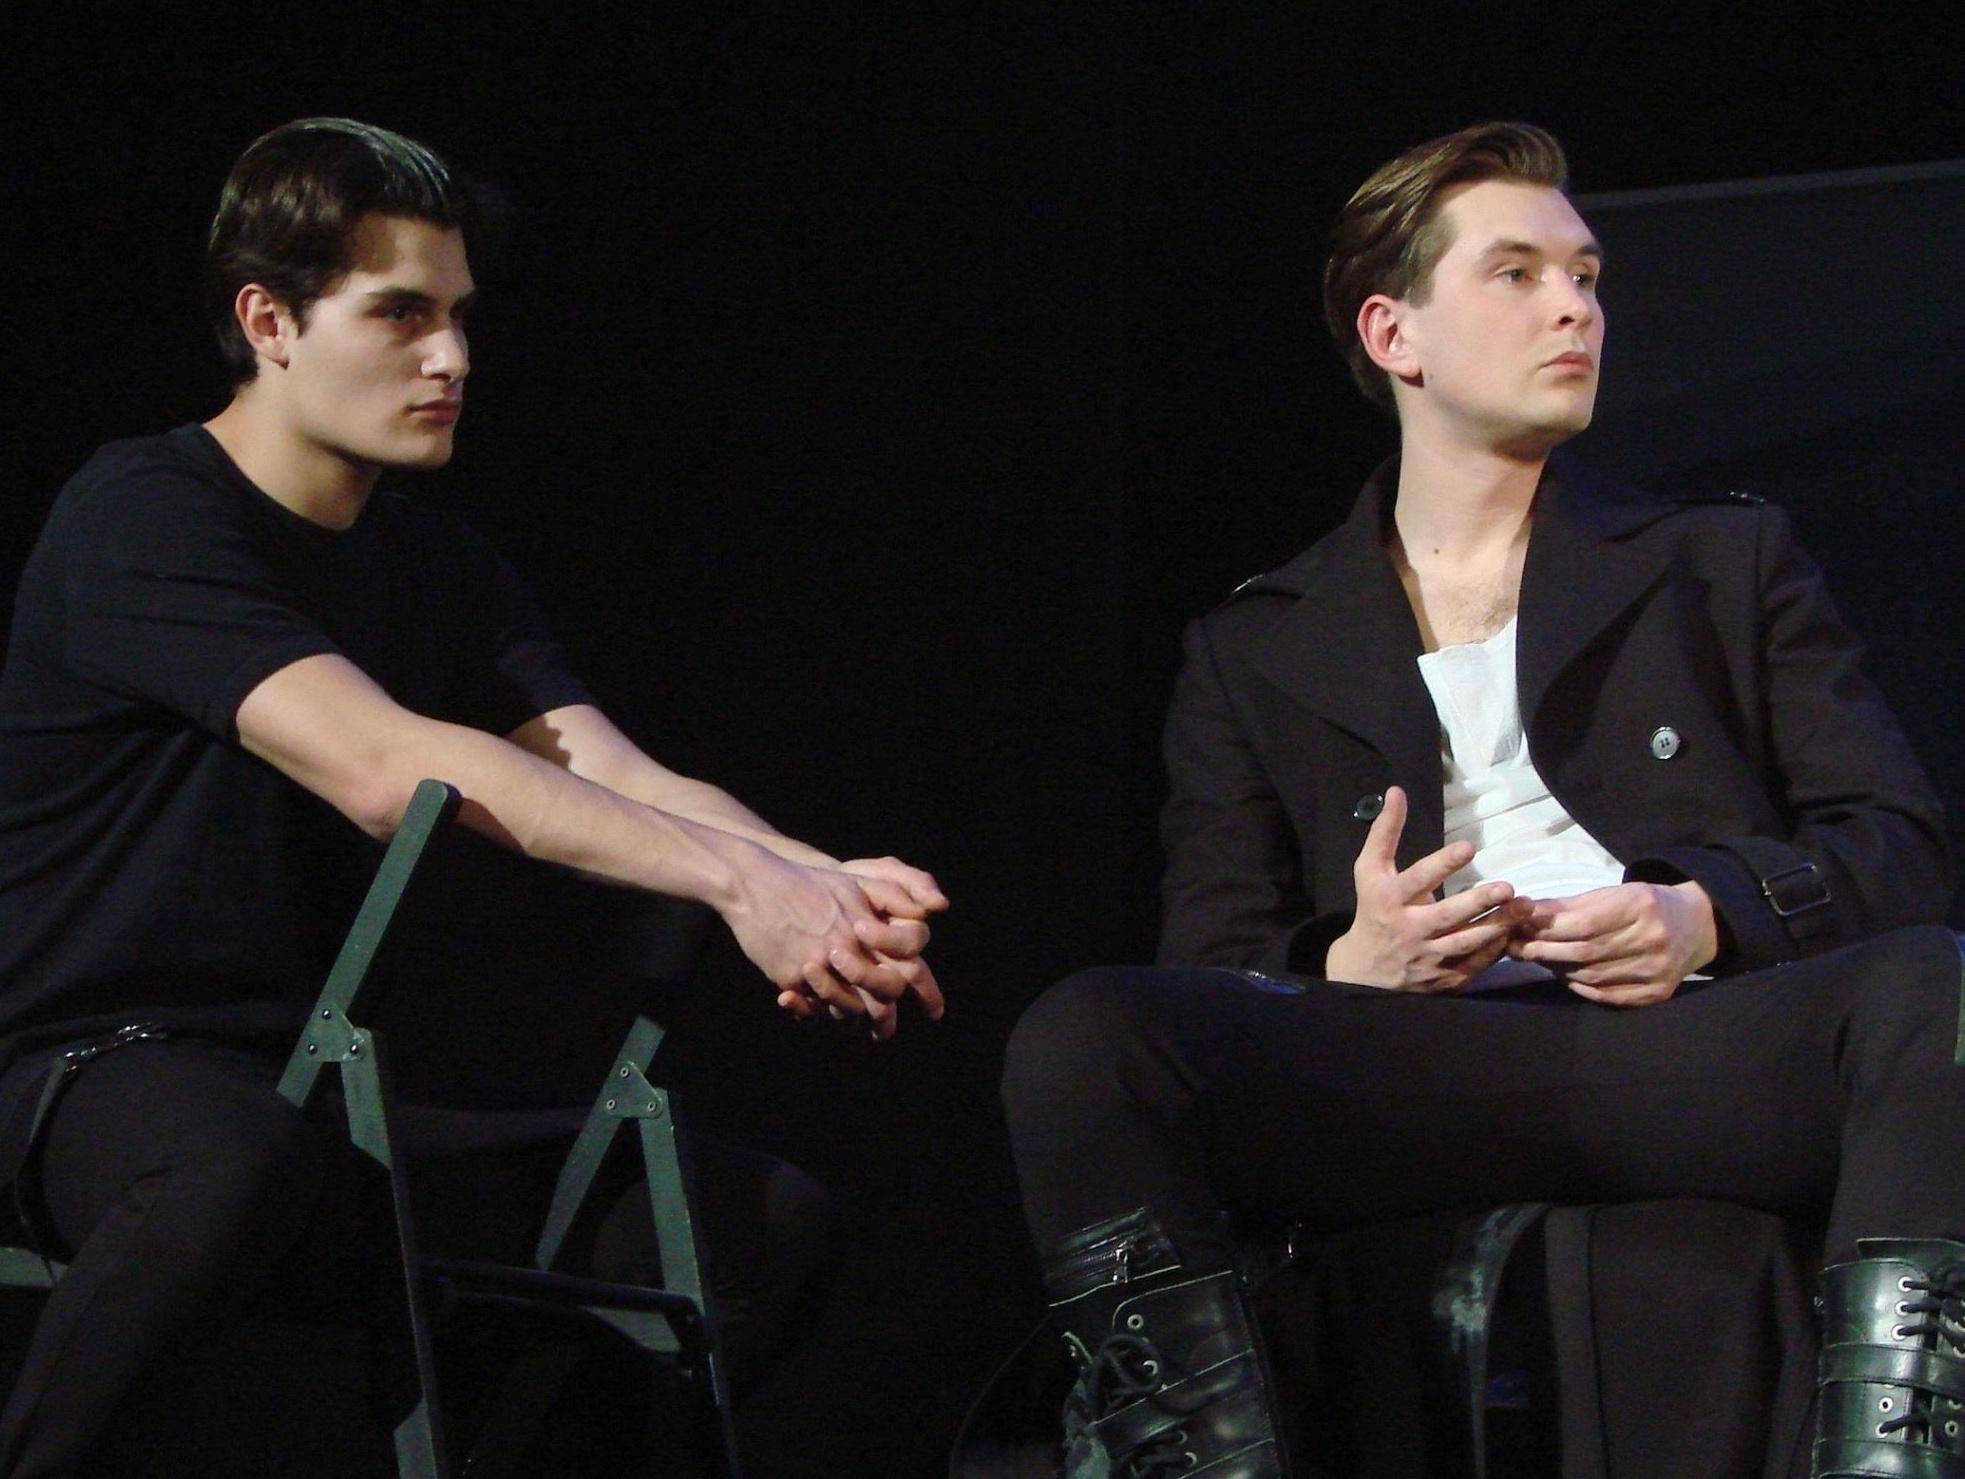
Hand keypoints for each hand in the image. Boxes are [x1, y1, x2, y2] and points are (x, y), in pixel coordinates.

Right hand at [723, 849, 935, 1035]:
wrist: (754, 883)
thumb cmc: (809, 884)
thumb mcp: (855, 885)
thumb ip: (895, 899)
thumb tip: (936, 908)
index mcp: (867, 927)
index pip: (908, 967)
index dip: (925, 992)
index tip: (932, 1010)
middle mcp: (847, 948)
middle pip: (882, 995)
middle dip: (886, 1017)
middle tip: (883, 1028)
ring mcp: (817, 965)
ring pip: (846, 1008)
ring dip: (850, 1018)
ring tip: (849, 1021)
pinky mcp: (789, 976)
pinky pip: (811, 1007)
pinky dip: (816, 1012)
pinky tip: (814, 1010)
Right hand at [1323, 786, 1528, 991]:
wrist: (1365, 970)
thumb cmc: (1372, 908)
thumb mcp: (1369, 869)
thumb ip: (1385, 832)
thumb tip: (1397, 791)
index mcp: (1389, 899)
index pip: (1418, 879)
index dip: (1442, 864)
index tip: (1469, 847)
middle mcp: (1408, 929)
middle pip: (1446, 916)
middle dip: (1478, 901)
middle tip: (1507, 886)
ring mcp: (1426, 957)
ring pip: (1466, 942)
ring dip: (1497, 925)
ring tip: (1525, 907)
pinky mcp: (1442, 978)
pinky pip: (1473, 965)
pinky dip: (1494, 950)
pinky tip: (1514, 933)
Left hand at [1508, 880, 1716, 1006]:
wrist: (1696, 924)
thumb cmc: (1645, 904)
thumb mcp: (1614, 894)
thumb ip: (1570, 905)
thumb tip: (1524, 912)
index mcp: (1641, 907)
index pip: (1582, 924)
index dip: (1546, 929)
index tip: (1518, 928)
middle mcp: (1652, 940)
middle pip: (1584, 952)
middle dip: (1543, 951)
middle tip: (1516, 948)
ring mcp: (1657, 970)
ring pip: (1591, 976)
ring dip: (1557, 969)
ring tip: (1538, 959)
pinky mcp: (1657, 993)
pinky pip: (1606, 995)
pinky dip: (1579, 986)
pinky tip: (1565, 975)